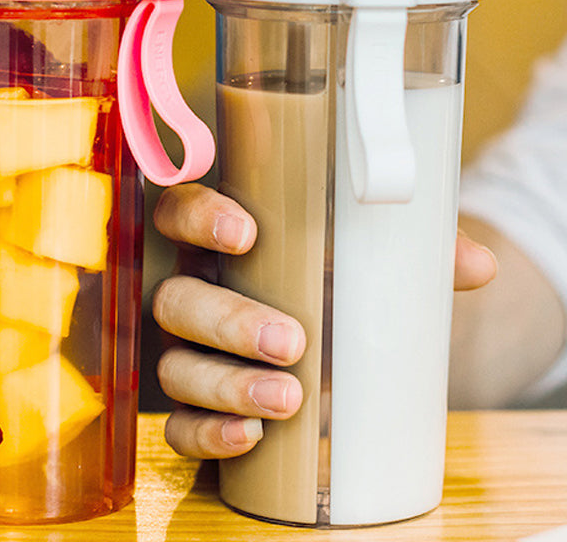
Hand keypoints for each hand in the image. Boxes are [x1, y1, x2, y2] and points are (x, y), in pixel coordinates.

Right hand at [152, 184, 496, 459]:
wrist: (331, 335)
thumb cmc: (335, 278)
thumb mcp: (367, 253)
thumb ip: (417, 249)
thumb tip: (476, 266)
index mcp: (217, 239)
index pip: (179, 212)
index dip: (199, 220)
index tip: (246, 235)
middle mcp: (192, 288)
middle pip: (174, 298)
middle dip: (228, 320)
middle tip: (292, 341)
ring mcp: (187, 349)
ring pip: (173, 365)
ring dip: (225, 384)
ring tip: (289, 399)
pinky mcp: (195, 404)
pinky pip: (178, 424)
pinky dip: (207, 434)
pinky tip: (252, 437)